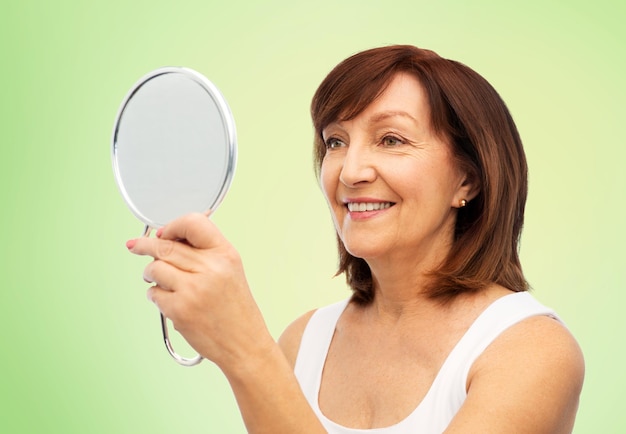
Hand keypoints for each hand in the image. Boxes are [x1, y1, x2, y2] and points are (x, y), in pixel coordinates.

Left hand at [126, 213, 271, 369]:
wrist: (244, 344)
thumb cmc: (236, 309)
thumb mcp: (230, 270)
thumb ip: (204, 252)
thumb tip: (169, 237)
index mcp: (225, 254)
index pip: (193, 223)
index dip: (172, 225)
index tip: (162, 232)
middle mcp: (210, 269)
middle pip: (165, 246)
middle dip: (145, 245)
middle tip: (135, 246)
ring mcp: (193, 290)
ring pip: (154, 268)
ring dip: (150, 273)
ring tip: (158, 279)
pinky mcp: (180, 310)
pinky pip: (153, 293)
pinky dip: (156, 296)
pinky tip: (169, 300)